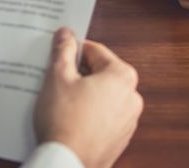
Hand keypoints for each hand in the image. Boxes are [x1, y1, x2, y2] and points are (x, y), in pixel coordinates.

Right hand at [34, 28, 142, 167]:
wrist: (67, 164)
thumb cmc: (64, 122)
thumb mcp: (58, 77)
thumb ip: (63, 51)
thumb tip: (66, 34)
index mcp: (122, 76)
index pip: (95, 51)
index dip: (74, 50)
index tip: (59, 54)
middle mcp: (132, 97)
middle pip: (101, 74)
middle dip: (79, 75)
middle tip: (56, 80)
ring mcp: (128, 121)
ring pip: (103, 97)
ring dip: (85, 96)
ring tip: (61, 103)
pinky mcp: (119, 139)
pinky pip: (103, 118)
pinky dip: (89, 115)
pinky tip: (69, 120)